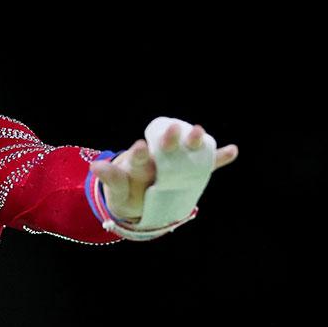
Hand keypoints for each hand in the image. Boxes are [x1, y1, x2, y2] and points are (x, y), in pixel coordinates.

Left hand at [89, 122, 237, 221]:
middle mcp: (159, 159)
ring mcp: (176, 164)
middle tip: (173, 129)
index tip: (140, 146)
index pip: (140, 157)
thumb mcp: (119, 190)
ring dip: (194, 141)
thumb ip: (112, 179)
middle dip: (169, 140)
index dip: (140, 153)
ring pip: (186, 151)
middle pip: (165, 148)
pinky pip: (206, 165)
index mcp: (141, 165)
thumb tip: (95, 165)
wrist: (142, 197)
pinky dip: (217, 158)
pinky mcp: (190, 173)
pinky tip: (232, 150)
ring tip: (200, 132)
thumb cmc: (129, 191)